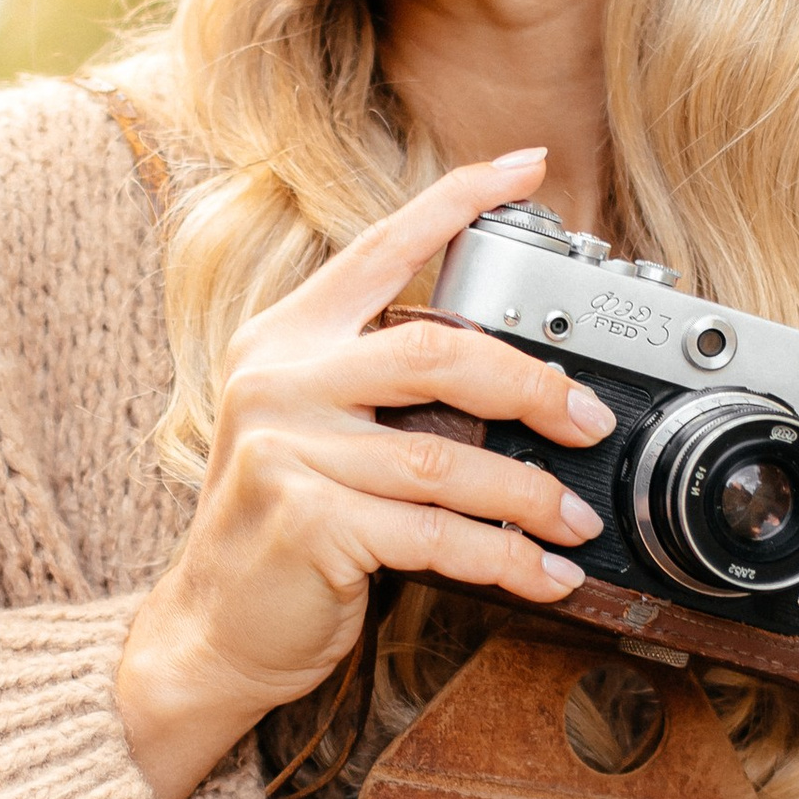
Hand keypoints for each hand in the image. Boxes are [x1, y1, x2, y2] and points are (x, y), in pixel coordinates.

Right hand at [115, 147, 618, 798]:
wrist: (211, 630)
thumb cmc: (282, 532)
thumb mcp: (318, 433)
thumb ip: (380, 389)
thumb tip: (506, 378)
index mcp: (284, 339)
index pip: (380, 249)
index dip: (457, 203)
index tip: (526, 168)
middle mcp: (279, 380)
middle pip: (435, 351)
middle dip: (532, 385)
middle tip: (587, 418)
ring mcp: (287, 450)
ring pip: (446, 457)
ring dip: (530, 494)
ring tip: (573, 518)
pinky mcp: (308, 523)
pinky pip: (436, 534)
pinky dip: (505, 559)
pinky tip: (542, 573)